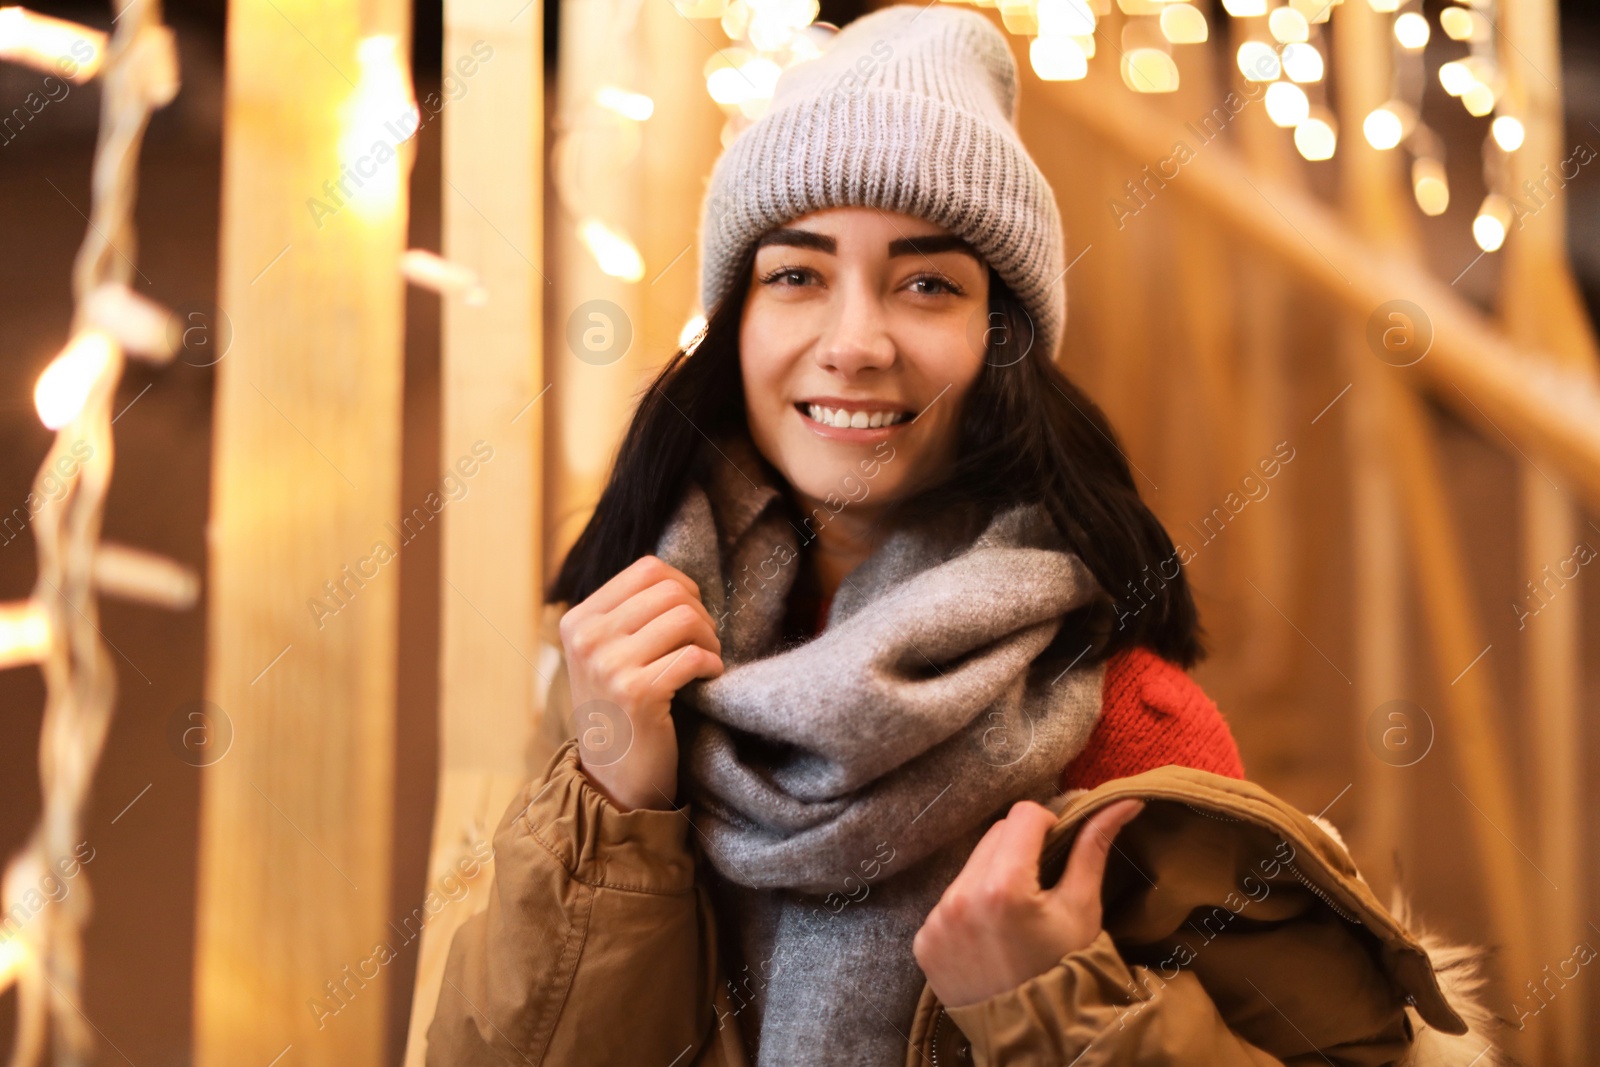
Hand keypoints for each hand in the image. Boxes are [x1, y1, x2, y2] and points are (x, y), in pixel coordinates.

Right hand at [558, 555, 723, 812]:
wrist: (613, 779)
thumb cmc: (620, 712)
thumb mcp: (605, 655)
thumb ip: (627, 615)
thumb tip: (675, 577)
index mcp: (578, 620)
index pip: (647, 568)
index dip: (683, 586)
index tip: (690, 616)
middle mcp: (587, 638)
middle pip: (671, 590)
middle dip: (701, 614)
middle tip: (704, 644)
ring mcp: (608, 665)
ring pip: (686, 617)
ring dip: (710, 640)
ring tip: (706, 661)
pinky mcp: (636, 693)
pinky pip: (694, 656)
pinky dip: (712, 665)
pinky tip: (707, 680)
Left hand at [912, 798, 1145, 1007]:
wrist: (1032, 1036)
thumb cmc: (1066, 970)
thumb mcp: (1082, 910)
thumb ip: (1093, 848)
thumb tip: (1123, 800)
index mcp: (1004, 885)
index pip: (1023, 815)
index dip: (1048, 824)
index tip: (1058, 849)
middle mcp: (961, 897)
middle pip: (994, 835)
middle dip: (1020, 848)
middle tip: (1041, 882)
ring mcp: (937, 919)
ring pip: (970, 865)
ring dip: (994, 874)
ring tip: (1016, 912)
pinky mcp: (923, 938)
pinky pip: (949, 899)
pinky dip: (971, 905)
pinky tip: (991, 933)